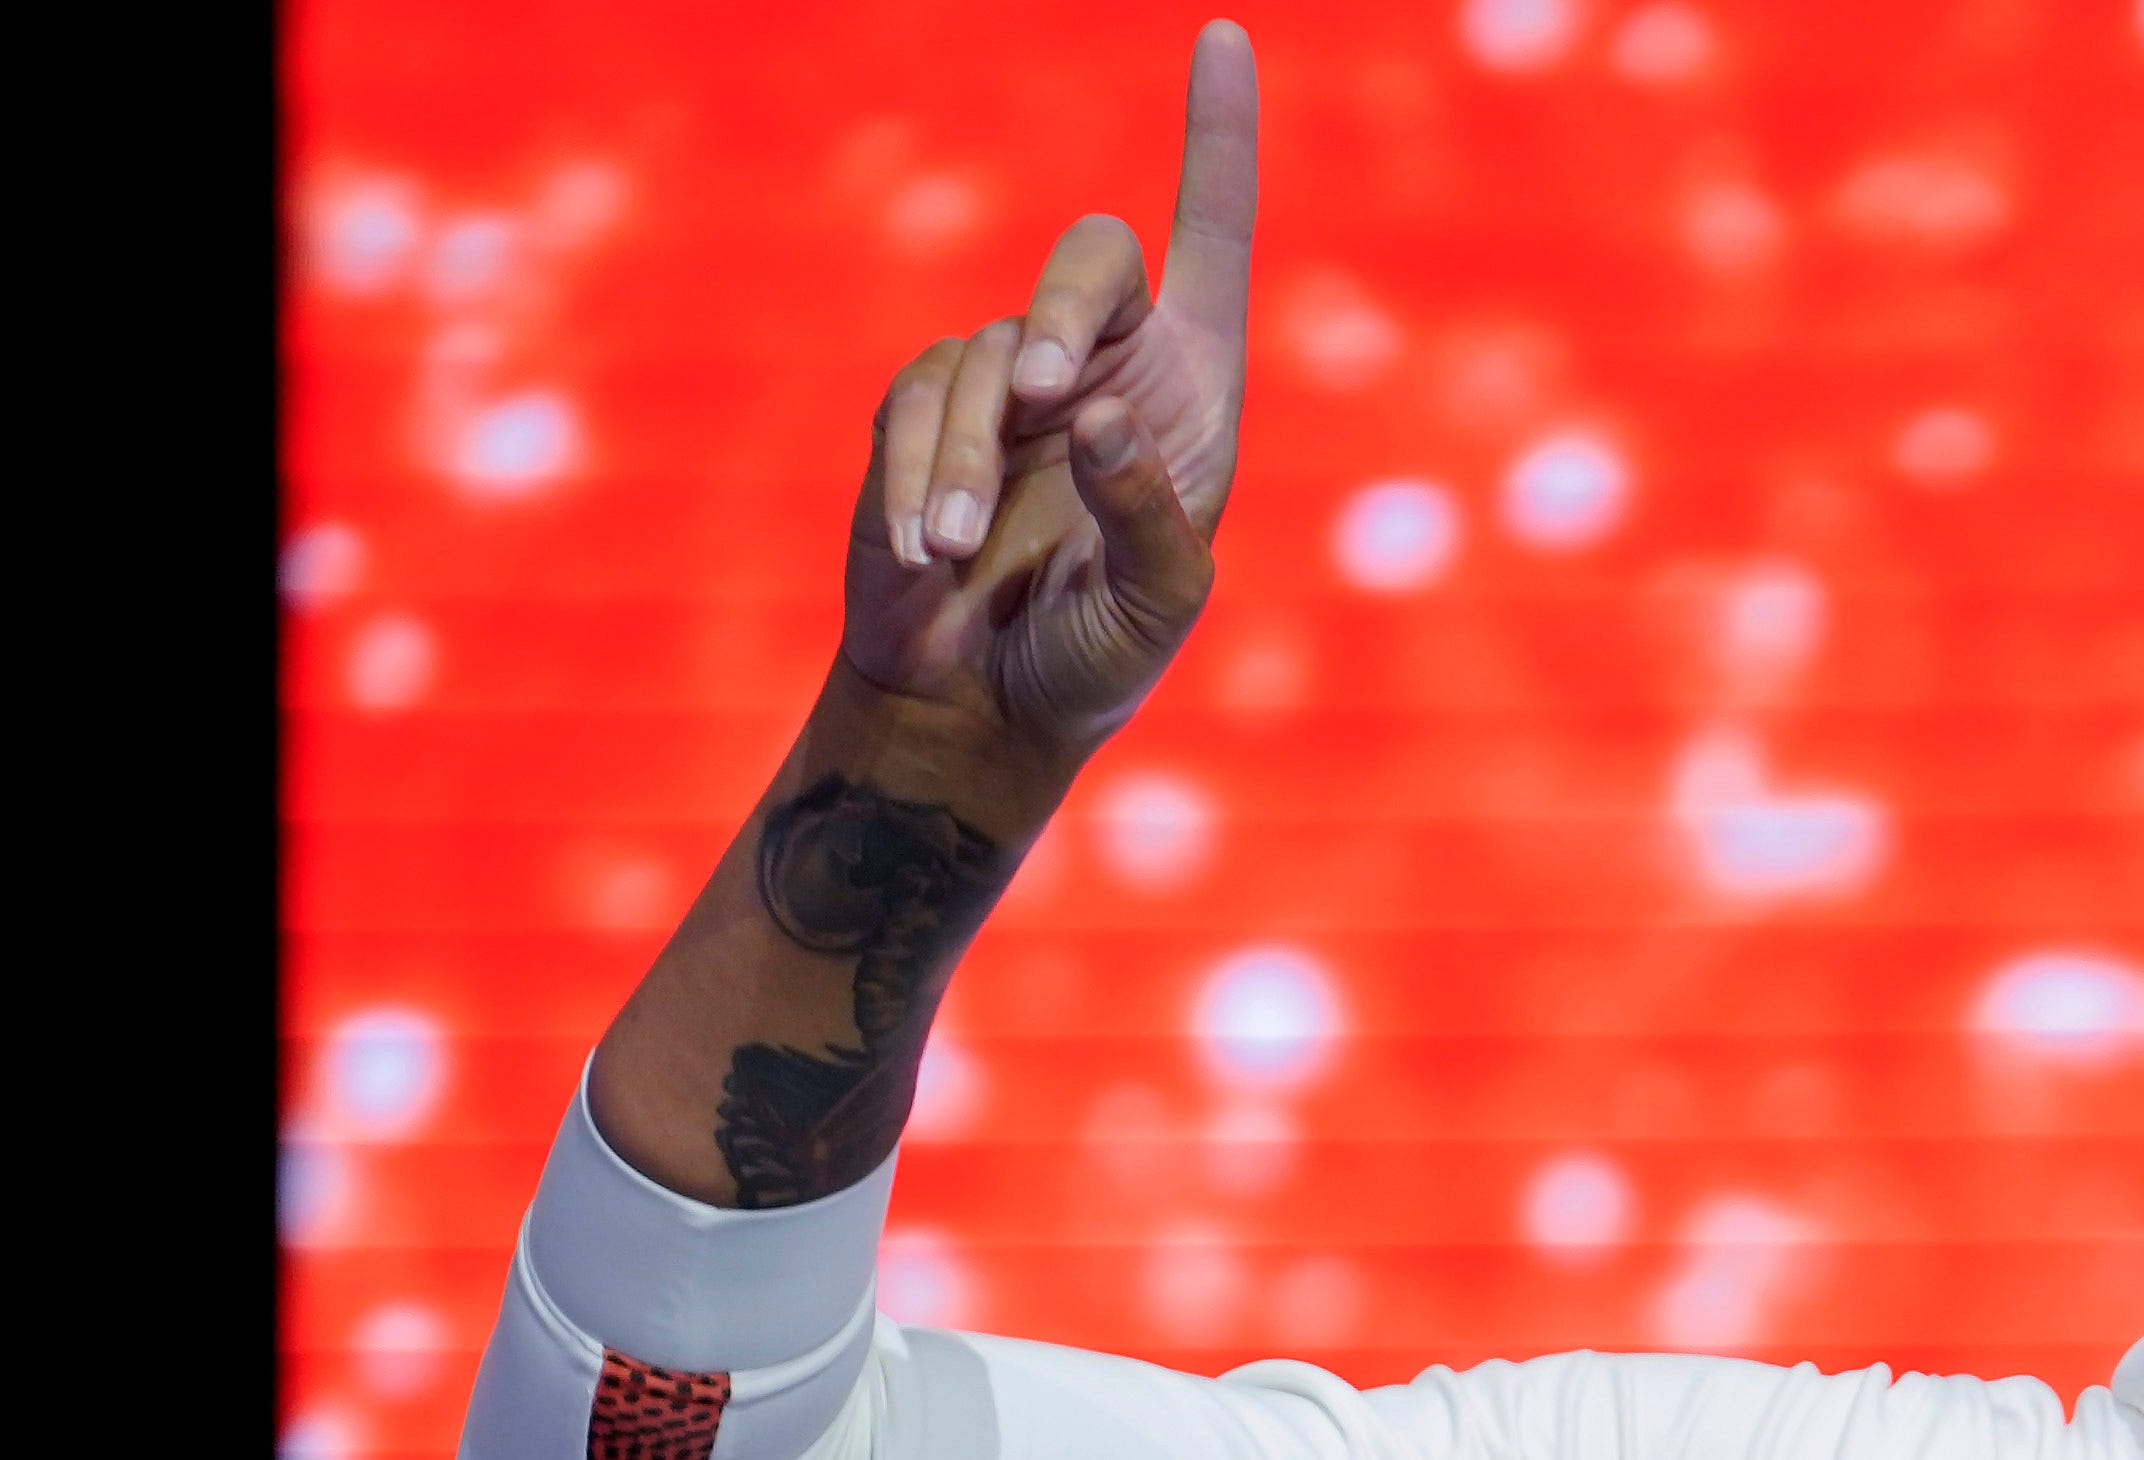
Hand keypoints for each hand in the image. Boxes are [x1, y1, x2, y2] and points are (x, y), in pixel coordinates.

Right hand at [839, 21, 1261, 763]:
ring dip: (973, 457)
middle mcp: (1106, 366)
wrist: (979, 708)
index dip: (1217, 141)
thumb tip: (1095, 416)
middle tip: (1044, 396)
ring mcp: (1009, 382)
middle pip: (1091, 258)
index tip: (1225, 37)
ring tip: (964, 551)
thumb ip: (1150, 516)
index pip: (1210, 239)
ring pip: (989, 353)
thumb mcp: (1157, 608)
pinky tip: (925, 553)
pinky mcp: (924, 411)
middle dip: (1065, 314)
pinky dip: (920, 476)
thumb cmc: (1092, 662)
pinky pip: (918, 404)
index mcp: (1190, 392)